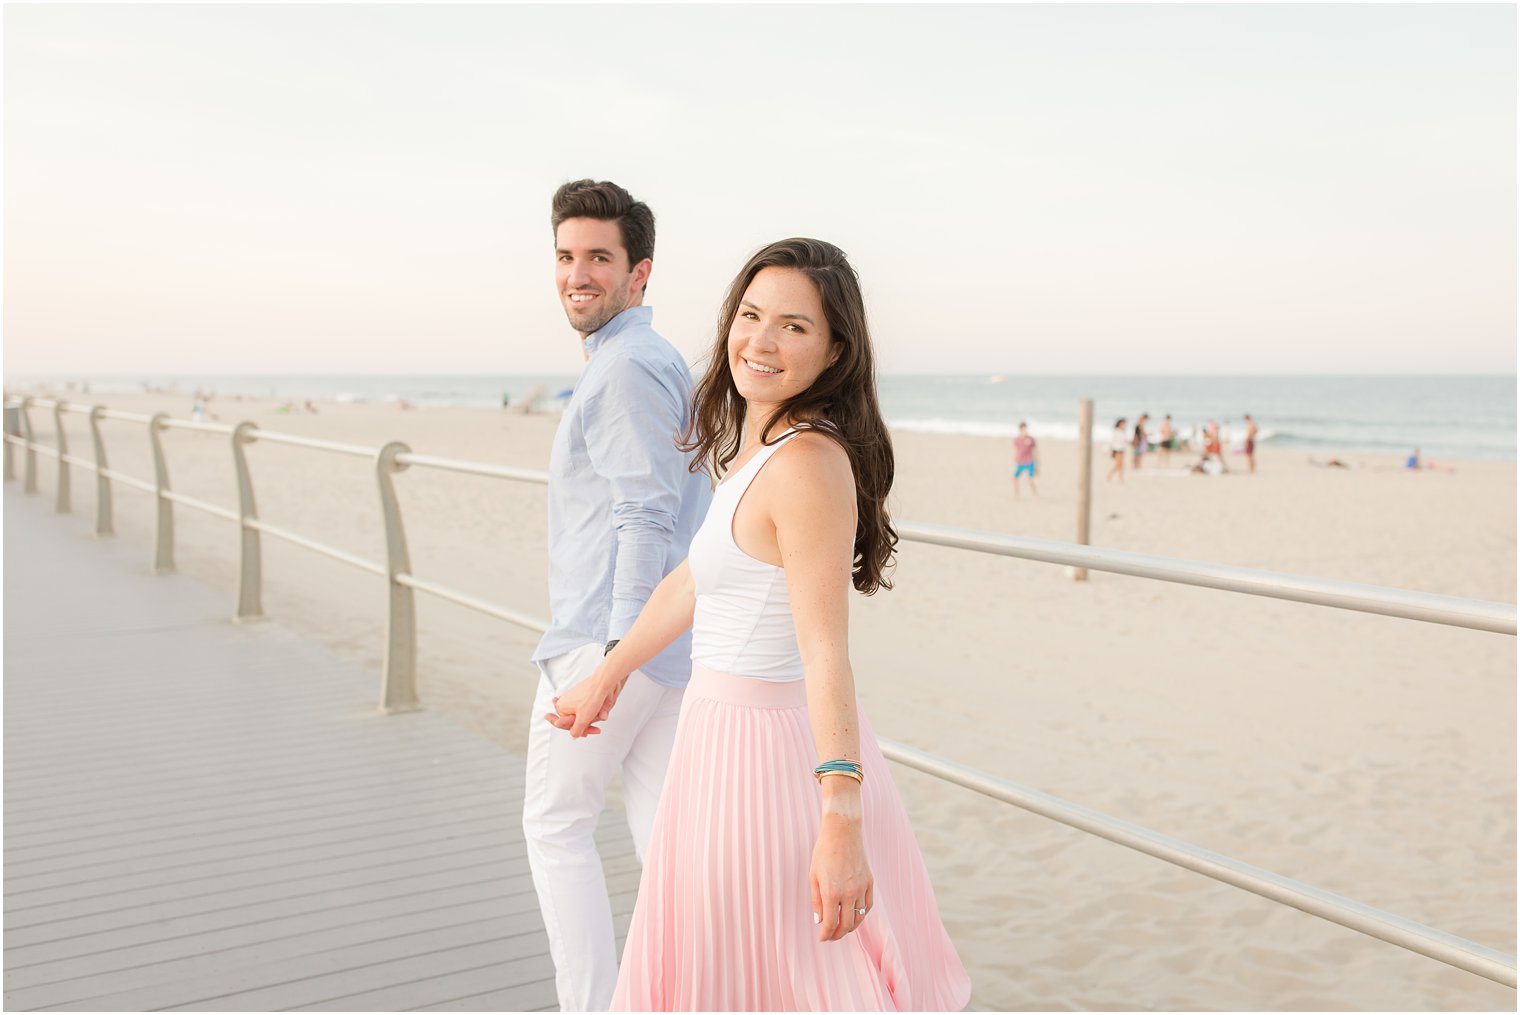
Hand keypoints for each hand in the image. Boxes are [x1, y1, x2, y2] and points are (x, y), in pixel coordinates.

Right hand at [543, 668, 622, 737]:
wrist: (602, 683)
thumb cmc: (591, 698)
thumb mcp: (582, 720)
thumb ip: (576, 730)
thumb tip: (573, 735)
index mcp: (561, 706)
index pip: (565, 725)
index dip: (576, 731)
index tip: (585, 734)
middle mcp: (564, 701)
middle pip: (572, 719)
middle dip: (583, 725)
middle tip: (594, 730)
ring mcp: (572, 696)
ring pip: (579, 713)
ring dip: (588, 719)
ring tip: (597, 719)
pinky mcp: (580, 694)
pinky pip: (583, 707)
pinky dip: (590, 712)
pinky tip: (597, 714)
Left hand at [809, 809, 872, 941]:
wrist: (843, 832)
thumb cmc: (824, 852)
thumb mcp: (813, 876)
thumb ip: (816, 901)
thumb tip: (819, 921)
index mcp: (831, 892)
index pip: (830, 924)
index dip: (825, 935)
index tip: (821, 938)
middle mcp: (849, 893)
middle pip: (846, 925)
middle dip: (837, 934)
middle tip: (831, 936)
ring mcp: (861, 888)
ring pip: (859, 917)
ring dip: (850, 927)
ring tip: (842, 928)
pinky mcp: (869, 882)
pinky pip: (868, 906)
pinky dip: (862, 914)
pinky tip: (854, 915)